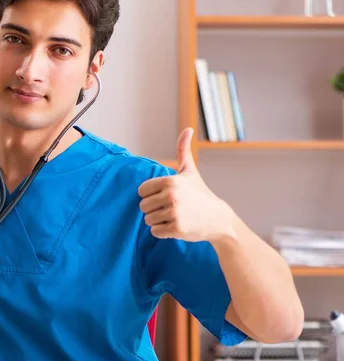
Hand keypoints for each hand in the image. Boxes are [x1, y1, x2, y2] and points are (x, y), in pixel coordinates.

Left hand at [138, 127, 234, 242]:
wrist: (219, 219)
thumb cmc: (200, 194)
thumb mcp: (190, 171)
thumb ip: (183, 150)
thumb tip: (188, 128)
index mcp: (170, 181)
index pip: (142, 191)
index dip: (151, 195)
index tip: (164, 196)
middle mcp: (171, 195)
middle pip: (143, 206)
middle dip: (153, 209)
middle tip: (170, 209)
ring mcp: (174, 213)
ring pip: (148, 220)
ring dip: (158, 221)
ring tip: (174, 217)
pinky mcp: (177, 228)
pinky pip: (155, 232)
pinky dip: (162, 232)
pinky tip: (175, 226)